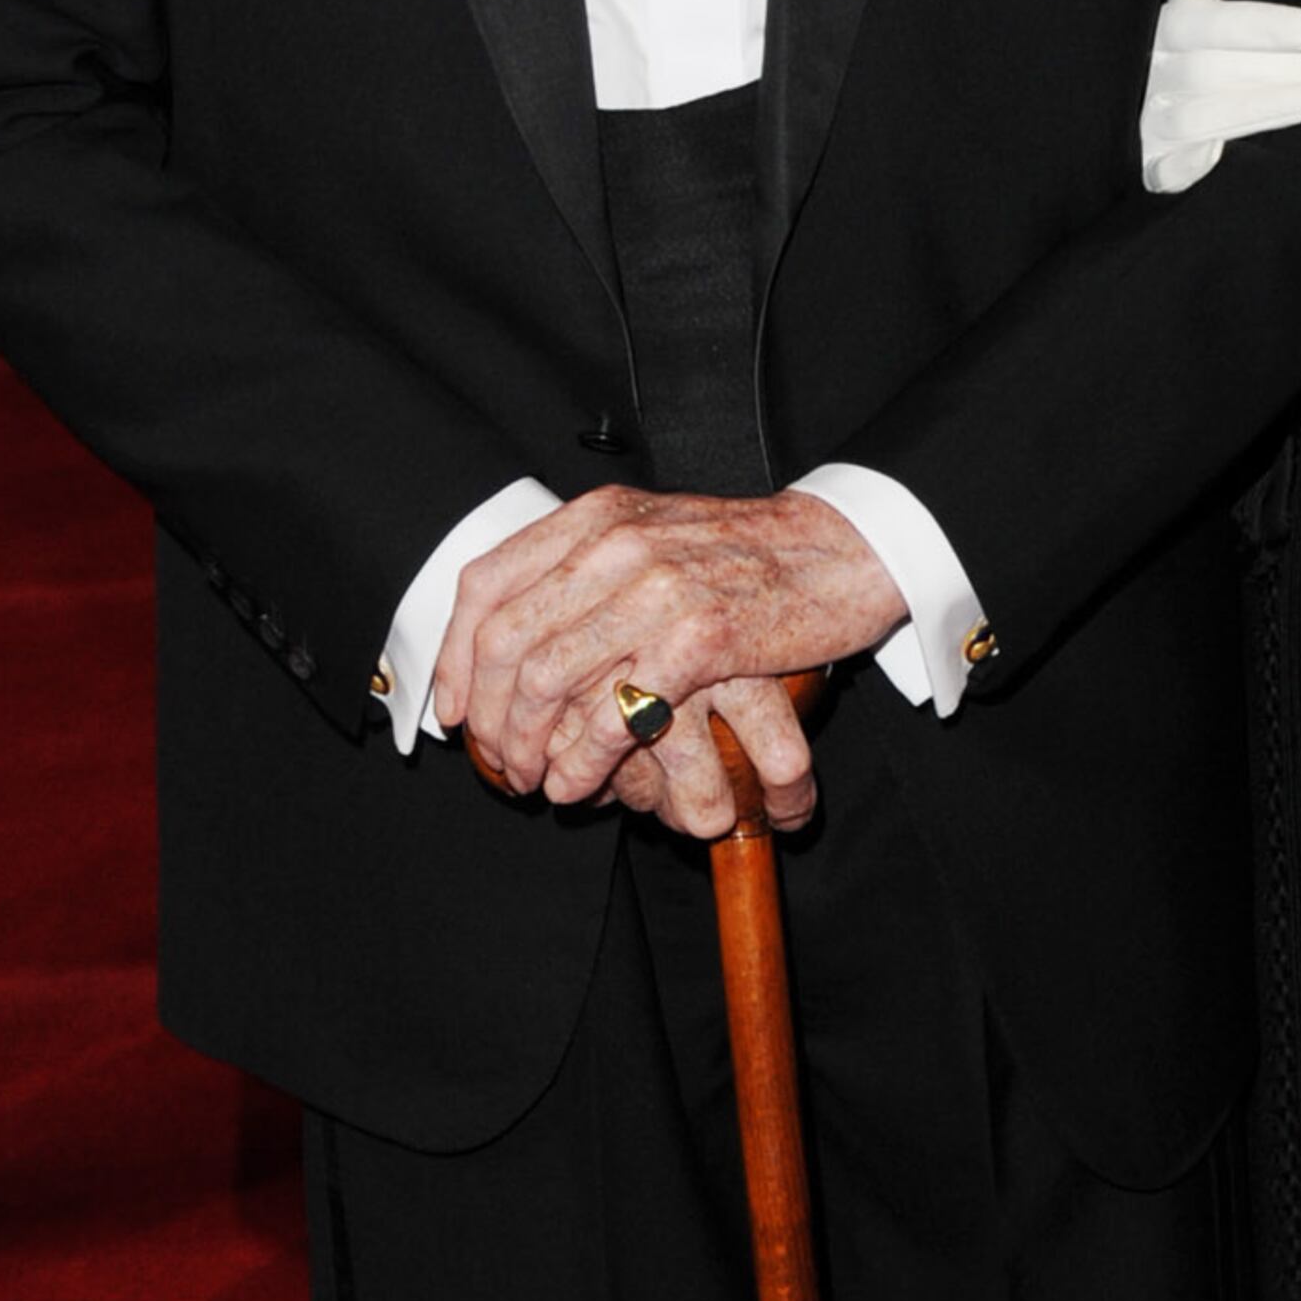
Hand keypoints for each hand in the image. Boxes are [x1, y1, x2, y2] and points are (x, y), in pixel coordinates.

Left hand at [438, 484, 905, 830]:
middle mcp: (614, 545)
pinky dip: (584, 758)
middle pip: (507, 639)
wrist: (848, 549)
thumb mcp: (656, 534)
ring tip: (532, 782)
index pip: (487, 583)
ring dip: (528, 743)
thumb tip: (522, 624)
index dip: (453, 654)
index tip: (452, 709)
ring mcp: (656, 590)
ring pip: (550, 678)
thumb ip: (591, 565)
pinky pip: (616, 710)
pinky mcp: (701, 639)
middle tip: (496, 762)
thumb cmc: (753, 552)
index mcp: (595, 518)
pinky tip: (579, 783)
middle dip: (488, 715)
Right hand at [1142, 0, 1300, 194]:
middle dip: (1288, 66)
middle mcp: (1149, 77)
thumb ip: (1198, 4)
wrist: (1121, 116)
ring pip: (1198, 118)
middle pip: (1213, 69)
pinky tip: (1213, 155)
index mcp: (1159, 34)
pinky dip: (1182, 166)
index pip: (1204, 23)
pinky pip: (1158, 172)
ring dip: (1267, 106)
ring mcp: (1145, 125)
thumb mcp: (1184, 24)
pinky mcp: (1147, 167)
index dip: (1259, 25)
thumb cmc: (1179, 63)